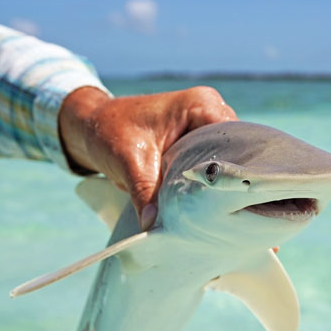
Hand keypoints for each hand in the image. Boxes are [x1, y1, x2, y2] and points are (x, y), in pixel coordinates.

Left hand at [58, 86, 237, 228]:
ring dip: (220, 184)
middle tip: (227, 211)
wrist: (93, 128)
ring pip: (227, 160)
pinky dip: (209, 184)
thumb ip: (144, 191)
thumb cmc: (110, 132)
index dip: (235, 167)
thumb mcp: (128, 161)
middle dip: (230, 179)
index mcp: (200, 104)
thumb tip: (155, 226)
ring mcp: (208, 128)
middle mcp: (211, 112)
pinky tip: (210, 206)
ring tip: (221, 211)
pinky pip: (214, 164)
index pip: (233, 138)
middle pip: (237, 150)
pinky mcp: (201, 143)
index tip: (230, 198)